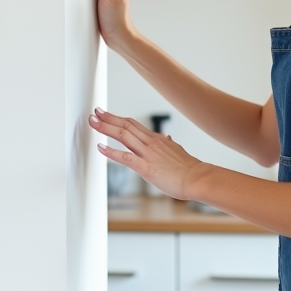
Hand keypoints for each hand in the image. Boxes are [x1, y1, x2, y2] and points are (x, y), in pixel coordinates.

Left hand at [88, 108, 206, 199]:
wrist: (198, 178)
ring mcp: (148, 154)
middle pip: (126, 125)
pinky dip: (111, 152)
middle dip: (108, 118)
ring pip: (123, 136)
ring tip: (93, 123)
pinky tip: (100, 148)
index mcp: (157, 139)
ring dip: (106, 128)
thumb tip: (168, 138)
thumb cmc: (188, 169)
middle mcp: (151, 143)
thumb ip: (169, 144)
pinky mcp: (146, 168)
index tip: (106, 114)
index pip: (133, 124)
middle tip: (95, 112)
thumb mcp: (178, 151)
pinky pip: (126, 158)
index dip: (118, 118)